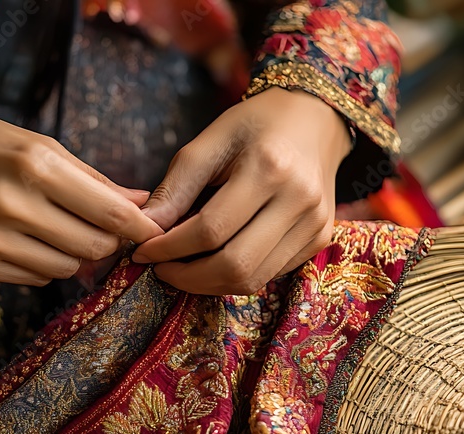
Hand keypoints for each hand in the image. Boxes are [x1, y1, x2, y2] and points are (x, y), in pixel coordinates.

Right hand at [0, 100, 163, 285]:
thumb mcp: (38, 145)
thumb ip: (92, 179)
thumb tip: (142, 204)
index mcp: (35, 166)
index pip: (110, 214)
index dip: (141, 228)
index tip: (154, 232)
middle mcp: (12, 205)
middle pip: (93, 249)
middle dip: (108, 243)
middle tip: (104, 230)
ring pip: (65, 270)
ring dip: (75, 256)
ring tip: (59, 230)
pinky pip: (33, 278)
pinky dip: (43, 264)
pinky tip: (29, 240)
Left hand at [132, 88, 351, 294]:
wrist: (314, 119)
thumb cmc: (256, 124)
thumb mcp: (210, 140)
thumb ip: (176, 185)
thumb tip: (146, 225)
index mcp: (269, 167)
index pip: (211, 228)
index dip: (170, 248)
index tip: (144, 251)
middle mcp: (299, 200)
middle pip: (235, 265)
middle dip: (188, 277)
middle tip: (161, 269)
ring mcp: (315, 224)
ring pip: (253, 279)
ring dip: (209, 283)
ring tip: (183, 269)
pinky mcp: (320, 239)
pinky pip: (269, 274)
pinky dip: (235, 276)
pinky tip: (215, 260)